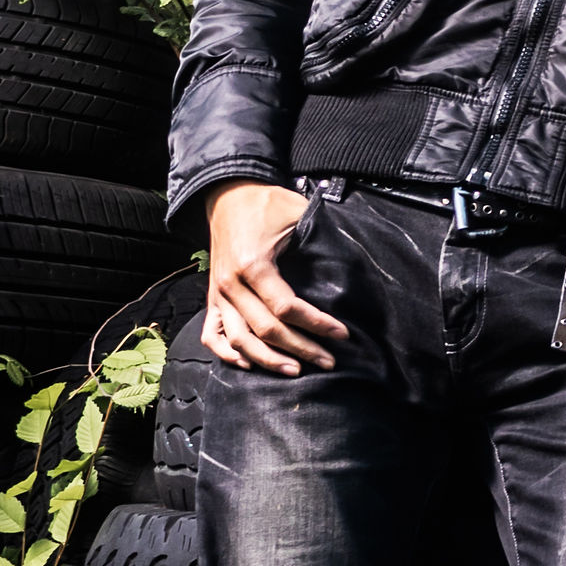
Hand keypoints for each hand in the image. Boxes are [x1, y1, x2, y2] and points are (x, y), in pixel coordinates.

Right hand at [203, 182, 347, 374]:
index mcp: (252, 265)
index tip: (342, 334)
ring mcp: (218, 294)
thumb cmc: (267, 204)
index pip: (287, 308)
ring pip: (240, 340)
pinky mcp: (212, 297)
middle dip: (301, 349)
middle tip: (328, 361)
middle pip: (267, 330)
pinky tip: (250, 364)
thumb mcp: (298, 213)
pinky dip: (228, 354)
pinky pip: (212, 335)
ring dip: (268, 360)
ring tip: (296, 371)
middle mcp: (231, 284)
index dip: (317, 324)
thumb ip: (320, 238)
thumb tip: (353, 266)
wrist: (229, 194)